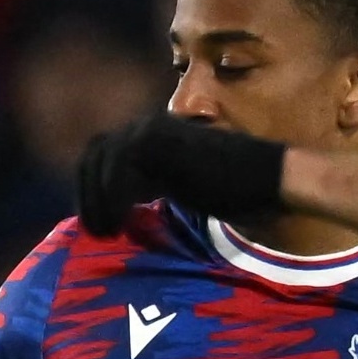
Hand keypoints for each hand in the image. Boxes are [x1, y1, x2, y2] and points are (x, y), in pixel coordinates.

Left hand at [75, 114, 288, 237]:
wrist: (270, 180)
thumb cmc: (234, 192)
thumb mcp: (179, 187)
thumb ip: (148, 187)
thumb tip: (112, 210)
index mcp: (153, 135)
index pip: (101, 153)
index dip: (91, 188)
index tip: (98, 223)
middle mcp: (149, 126)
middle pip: (94, 153)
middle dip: (88, 194)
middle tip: (98, 231)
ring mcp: (153, 129)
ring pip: (101, 161)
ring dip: (98, 200)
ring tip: (109, 232)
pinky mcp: (160, 142)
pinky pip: (118, 170)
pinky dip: (114, 200)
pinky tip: (122, 224)